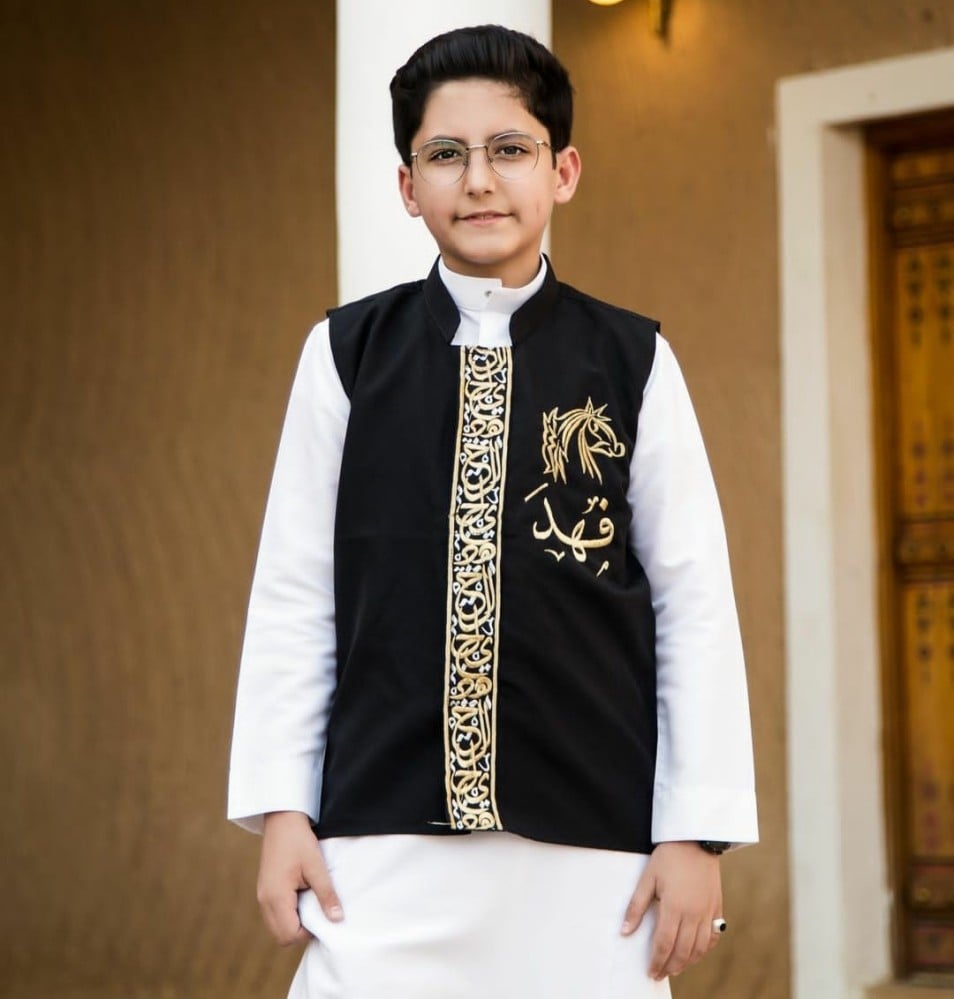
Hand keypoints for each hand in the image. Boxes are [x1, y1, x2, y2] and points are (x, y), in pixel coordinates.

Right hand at [257, 811, 342, 945]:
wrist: (282, 819)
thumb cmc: (299, 840)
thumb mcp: (316, 866)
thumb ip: (326, 894)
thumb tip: (337, 919)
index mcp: (276, 897)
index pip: (289, 935)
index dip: (308, 932)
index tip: (323, 915)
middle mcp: (264, 900)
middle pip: (281, 935)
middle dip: (300, 930)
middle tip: (317, 910)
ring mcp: (262, 895)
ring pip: (276, 925)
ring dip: (294, 921)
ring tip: (310, 900)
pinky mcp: (264, 889)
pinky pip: (274, 913)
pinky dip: (288, 912)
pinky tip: (301, 895)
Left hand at [620, 841, 722, 980]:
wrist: (696, 840)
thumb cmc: (668, 857)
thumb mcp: (647, 878)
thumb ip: (636, 906)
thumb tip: (624, 931)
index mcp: (674, 907)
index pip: (664, 944)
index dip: (657, 961)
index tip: (650, 972)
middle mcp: (693, 914)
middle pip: (682, 951)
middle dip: (670, 966)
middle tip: (660, 974)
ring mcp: (708, 912)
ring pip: (700, 948)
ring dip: (687, 962)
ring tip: (675, 968)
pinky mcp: (717, 907)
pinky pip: (713, 936)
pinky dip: (705, 949)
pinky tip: (696, 953)